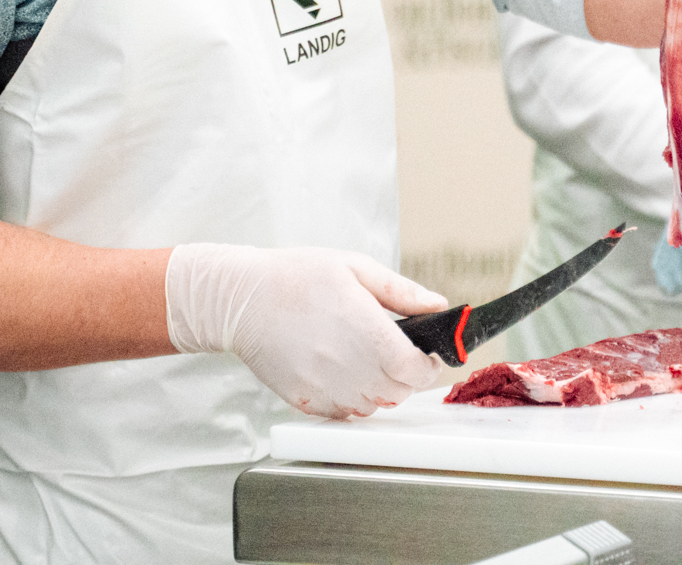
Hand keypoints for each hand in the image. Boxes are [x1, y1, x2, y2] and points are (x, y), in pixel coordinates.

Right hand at [163, 244, 447, 418]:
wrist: (242, 300)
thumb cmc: (296, 277)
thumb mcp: (354, 267)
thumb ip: (401, 291)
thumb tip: (439, 305)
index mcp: (366, 331)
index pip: (417, 371)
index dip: (428, 365)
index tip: (425, 354)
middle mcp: (349, 366)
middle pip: (400, 393)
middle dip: (405, 376)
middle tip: (393, 352)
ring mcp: (326, 389)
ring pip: (374, 407)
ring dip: (379, 389)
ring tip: (363, 359)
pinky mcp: (306, 402)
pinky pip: (344, 414)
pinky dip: (351, 400)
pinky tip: (340, 372)